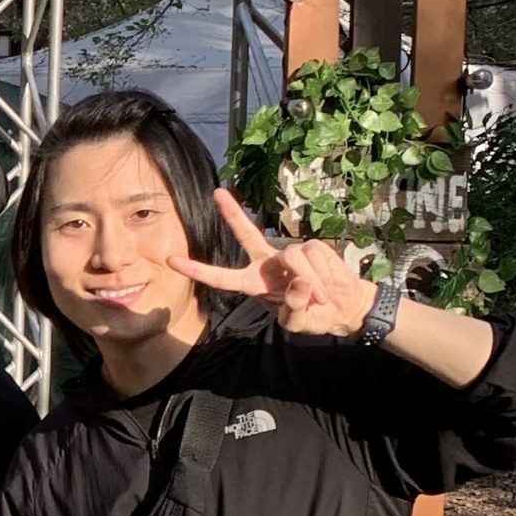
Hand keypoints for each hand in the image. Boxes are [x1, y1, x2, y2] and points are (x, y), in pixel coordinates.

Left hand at [172, 190, 378, 339]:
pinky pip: (313, 257)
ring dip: (311, 282)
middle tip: (217, 193)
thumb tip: (299, 281)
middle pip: (246, 234)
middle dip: (232, 213)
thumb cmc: (313, 315)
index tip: (171, 260)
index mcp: (253, 283)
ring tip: (320, 298)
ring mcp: (288, 252)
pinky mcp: (312, 247)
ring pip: (293, 258)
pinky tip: (328, 286)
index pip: (220, 276)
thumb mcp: (297, 322)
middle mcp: (266, 262)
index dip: (197, 270)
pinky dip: (323, 275)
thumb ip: (293, 309)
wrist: (343, 308)